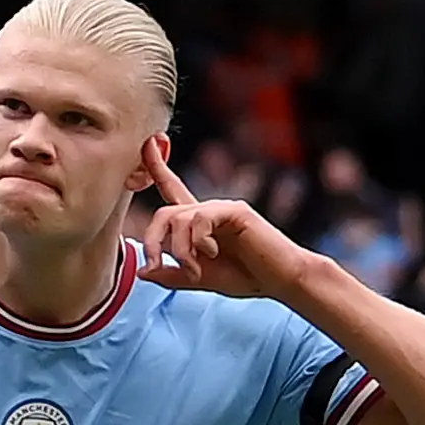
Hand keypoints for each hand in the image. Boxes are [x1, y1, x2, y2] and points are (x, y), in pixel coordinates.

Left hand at [137, 144, 313, 299]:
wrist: (282, 280)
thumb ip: (172, 275)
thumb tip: (142, 272)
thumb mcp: (200, 280)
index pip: (173, 191)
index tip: (147, 144)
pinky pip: (200, 218)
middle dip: (151, 240)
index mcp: (199, 225)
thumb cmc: (247, 277)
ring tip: (195, 270)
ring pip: (179, 218)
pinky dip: (199, 241)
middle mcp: (208, 211)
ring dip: (179, 249)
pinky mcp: (235, 211)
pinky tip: (212, 253)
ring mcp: (222, 209)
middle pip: (164, 213)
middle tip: (154, 265)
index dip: (158, 168)